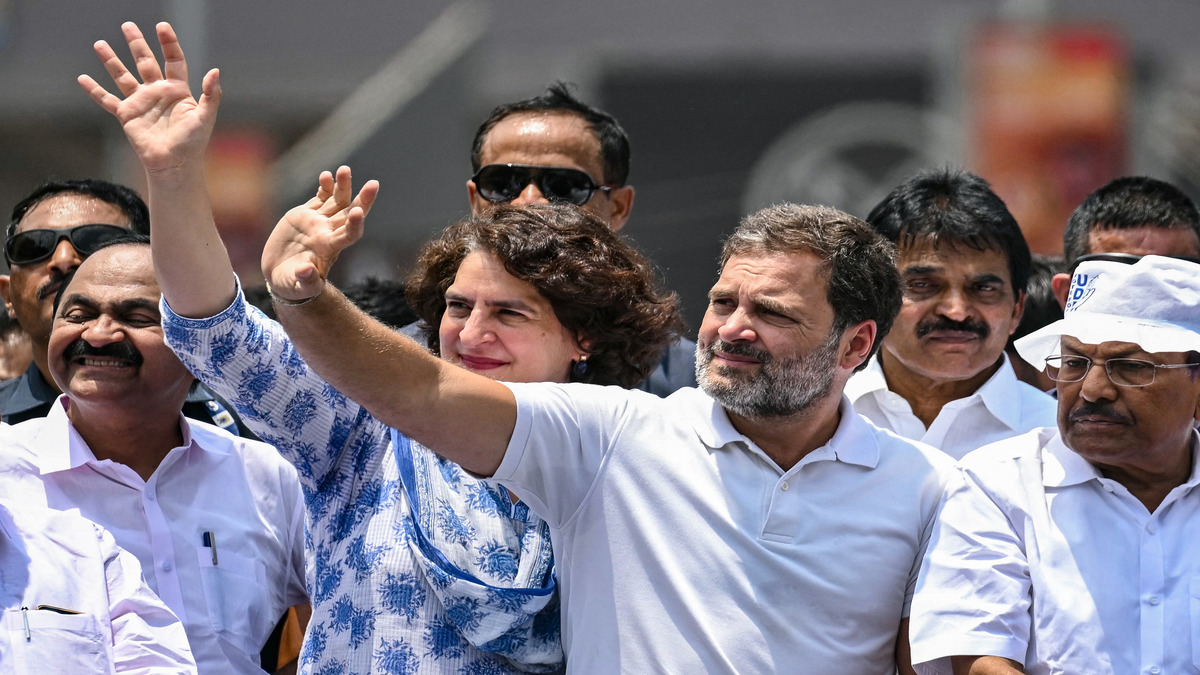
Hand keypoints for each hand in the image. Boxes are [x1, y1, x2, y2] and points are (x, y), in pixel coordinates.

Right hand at [77, 21, 219, 173]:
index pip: (173, 60)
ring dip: (111, 60)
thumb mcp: (205, 116)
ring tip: (99, 43)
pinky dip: (95, 90)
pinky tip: (82, 79)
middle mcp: (157, 92)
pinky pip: (108, 100)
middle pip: (145, 62)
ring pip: (123, 76)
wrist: (175, 165)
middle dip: (137, 44)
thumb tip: (215, 71)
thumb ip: (211, 94)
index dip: (168, 43)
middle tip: (128, 25)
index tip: (162, 27)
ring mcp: (141, 103)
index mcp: (177, 90)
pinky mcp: (127, 116)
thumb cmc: (193, 143)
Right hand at [262, 166, 379, 301]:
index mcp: (330, 249)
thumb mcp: (297, 287)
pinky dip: (325, 186)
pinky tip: (327, 175)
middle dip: (363, 199)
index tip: (358, 213)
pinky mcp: (306, 214)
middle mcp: (328, 232)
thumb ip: (305, 281)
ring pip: (337, 201)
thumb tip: (307, 271)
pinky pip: (320, 197)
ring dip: (343, 186)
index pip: (349, 234)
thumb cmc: (292, 285)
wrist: (280, 274)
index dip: (355, 224)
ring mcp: (318, 222)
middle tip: (374, 184)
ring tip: (345, 170)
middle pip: (351, 213)